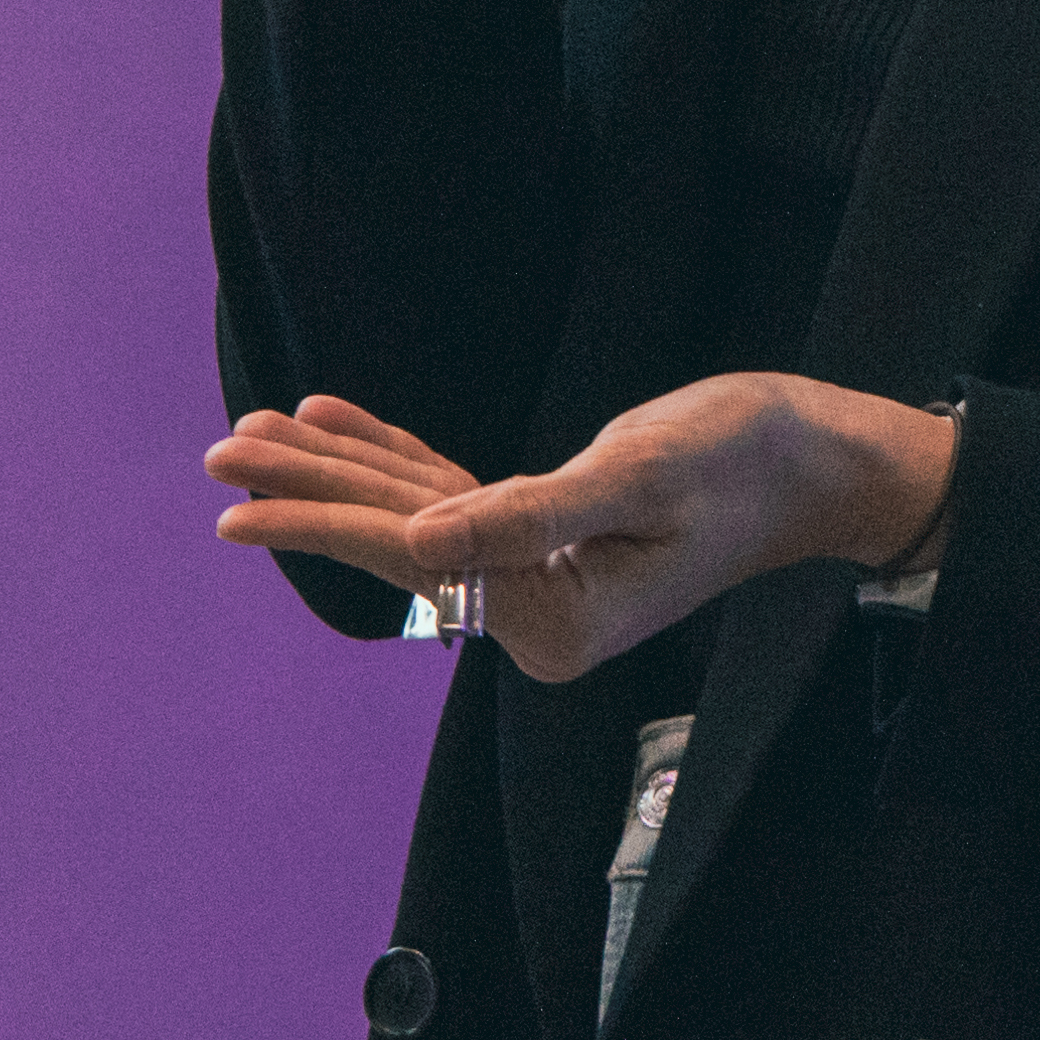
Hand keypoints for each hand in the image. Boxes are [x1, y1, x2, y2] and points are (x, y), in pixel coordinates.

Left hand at [208, 376, 958, 684]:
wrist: (822, 460)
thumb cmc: (749, 462)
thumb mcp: (640, 478)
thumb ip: (529, 516)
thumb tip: (424, 548)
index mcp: (556, 617)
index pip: (414, 559)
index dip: (317, 521)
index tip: (234, 502)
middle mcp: (539, 612)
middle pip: (400, 543)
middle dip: (308, 494)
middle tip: (218, 454)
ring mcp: (543, 575)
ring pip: (417, 517)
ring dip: (340, 471)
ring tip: (254, 433)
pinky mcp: (552, 530)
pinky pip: (455, 494)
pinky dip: (395, 456)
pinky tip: (336, 421)